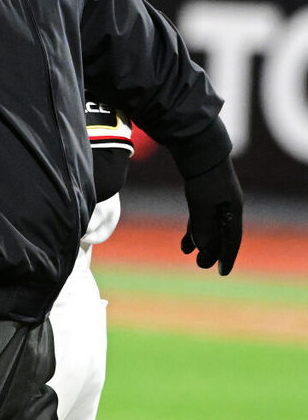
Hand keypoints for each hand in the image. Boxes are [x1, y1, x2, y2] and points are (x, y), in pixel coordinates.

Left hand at [180, 156, 242, 274]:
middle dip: (212, 250)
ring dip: (201, 240)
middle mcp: (228, 205)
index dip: (227, 255)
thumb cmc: (203, 176)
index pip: (233, 238)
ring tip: (189, 253)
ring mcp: (216, 198)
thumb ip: (203, 226)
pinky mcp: (204, 192)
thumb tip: (203, 248)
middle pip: (222, 233)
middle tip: (201, 265)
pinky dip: (194, 228)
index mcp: (234, 208)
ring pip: (210, 225)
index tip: (222, 272)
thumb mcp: (202, 203)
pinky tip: (185, 239)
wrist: (197, 148)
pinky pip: (201, 216)